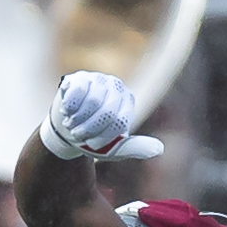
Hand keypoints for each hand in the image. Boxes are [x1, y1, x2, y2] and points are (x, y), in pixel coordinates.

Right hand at [38, 69, 159, 164]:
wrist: (69, 128)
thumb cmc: (94, 139)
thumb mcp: (116, 148)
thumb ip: (136, 148)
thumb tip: (159, 149)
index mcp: (128, 104)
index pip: (119, 122)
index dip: (102, 137)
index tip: (92, 145)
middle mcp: (117, 88)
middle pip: (107, 112)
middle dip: (89, 130)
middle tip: (78, 135)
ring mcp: (99, 79)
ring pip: (92, 102)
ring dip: (77, 120)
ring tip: (72, 124)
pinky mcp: (81, 77)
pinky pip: (78, 91)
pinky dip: (69, 107)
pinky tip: (67, 111)